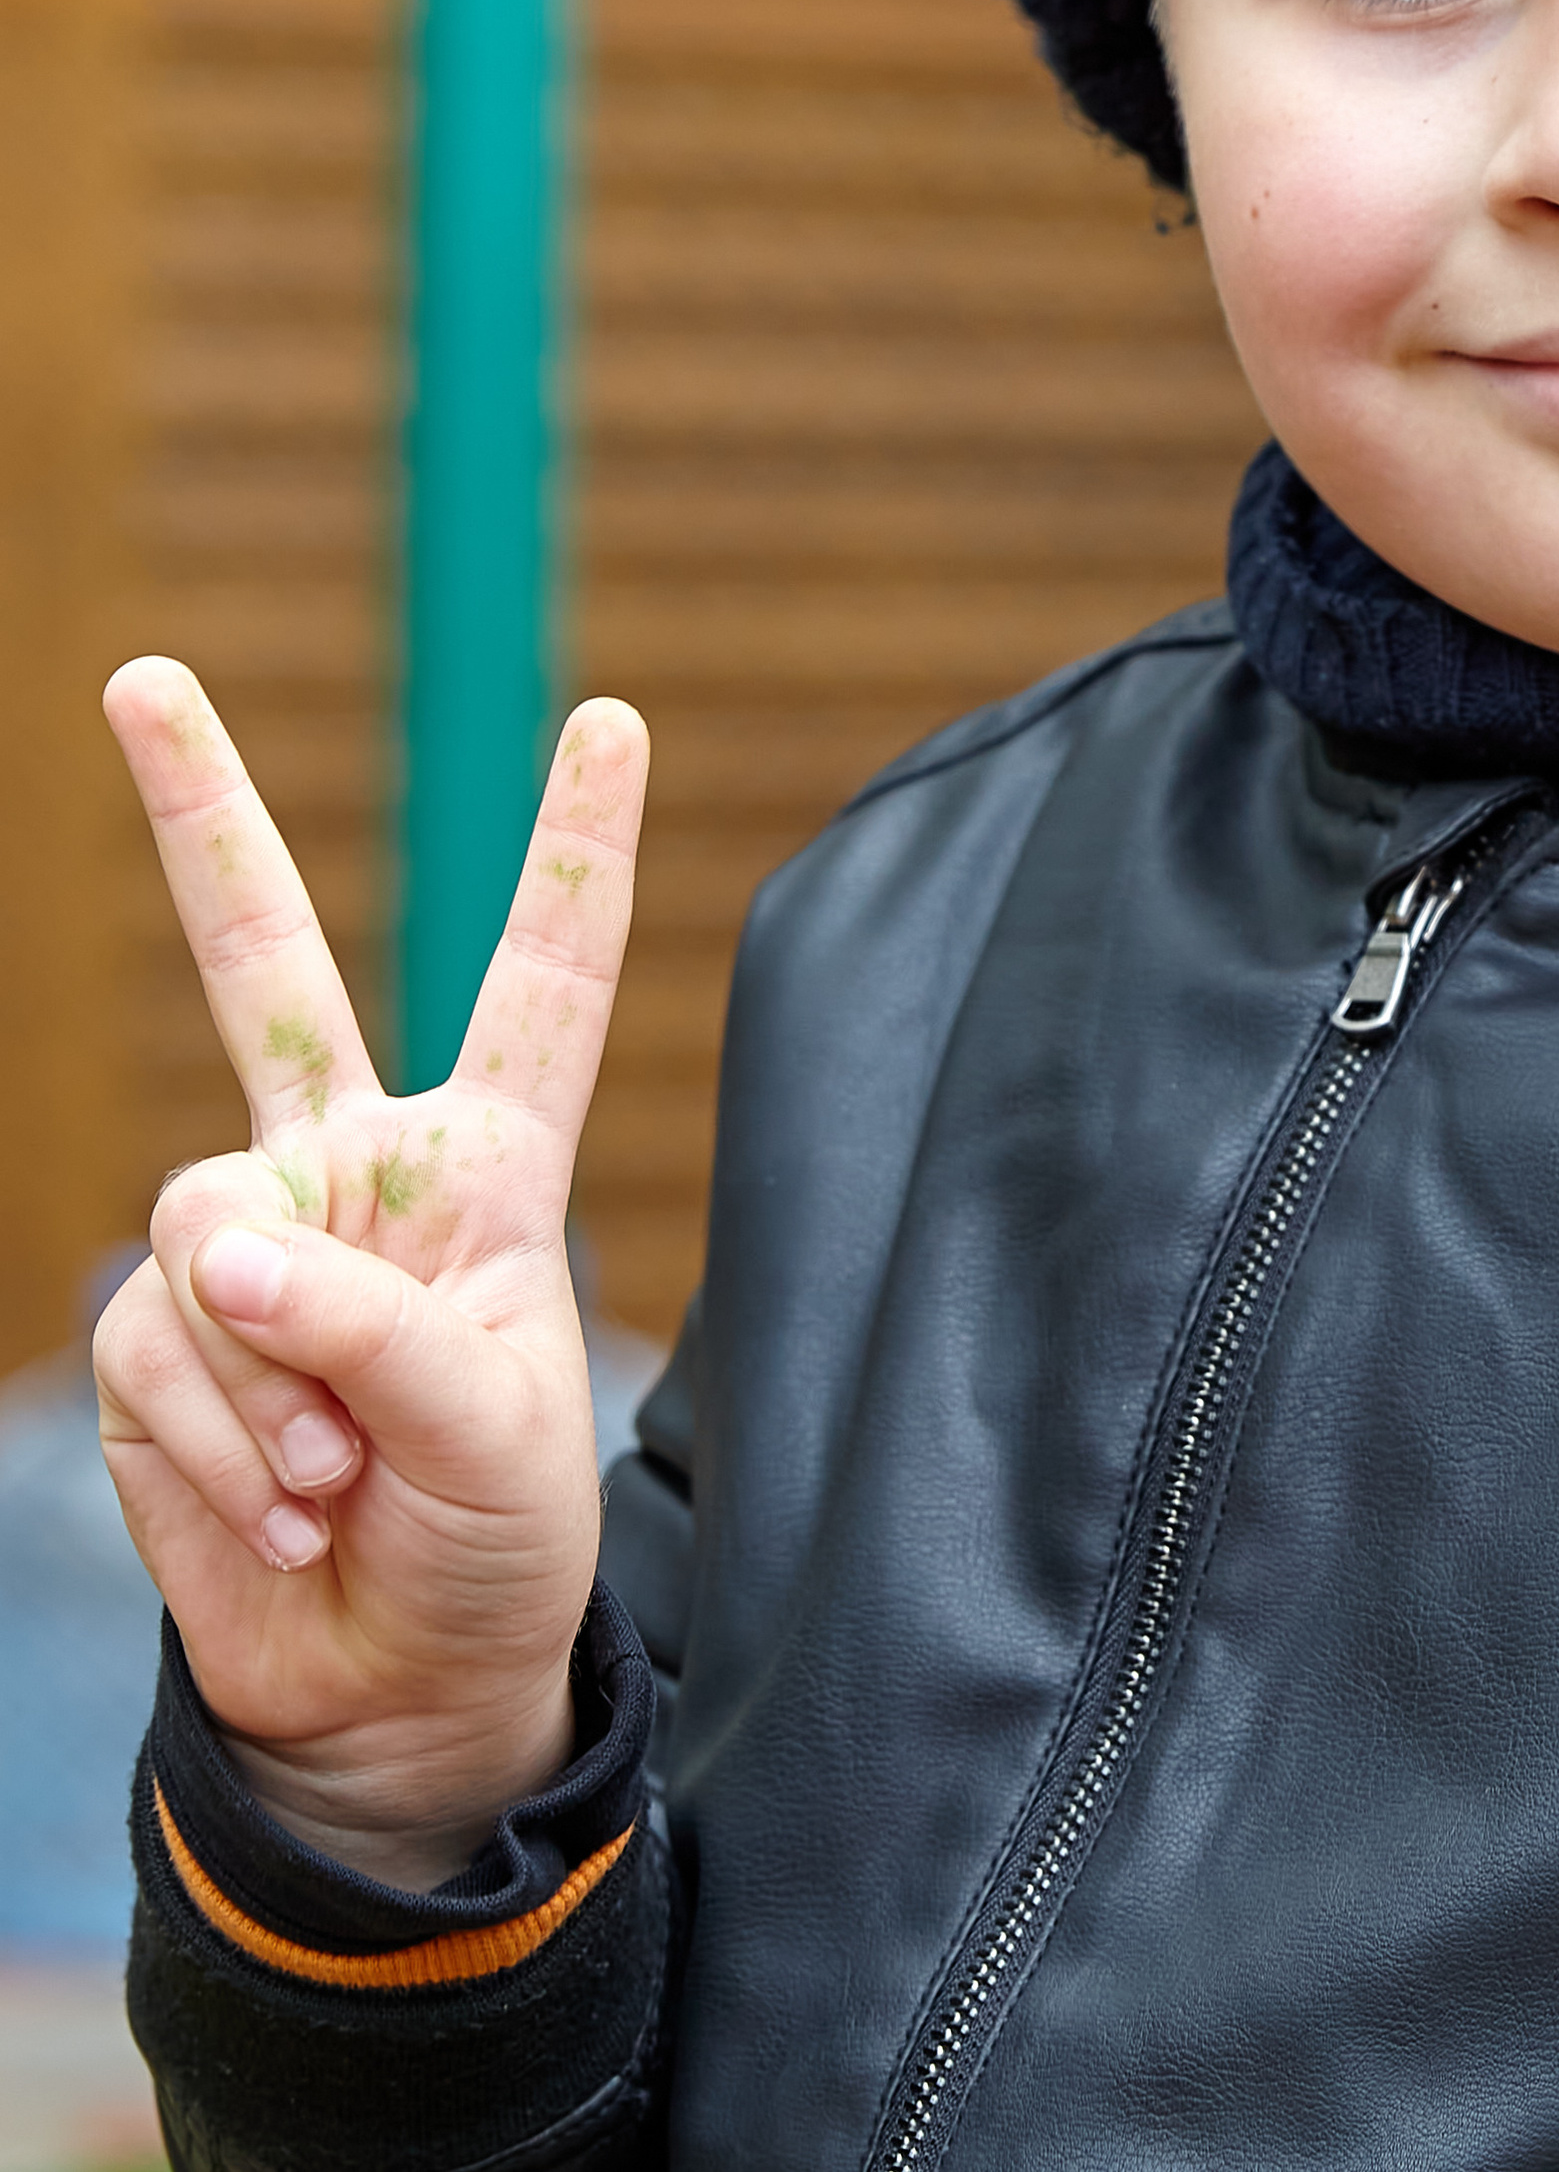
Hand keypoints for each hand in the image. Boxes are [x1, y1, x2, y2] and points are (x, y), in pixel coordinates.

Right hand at [92, 659, 649, 1889]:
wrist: (393, 1684)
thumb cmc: (491, 1539)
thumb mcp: (497, 1427)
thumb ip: (373, 1325)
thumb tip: (214, 1249)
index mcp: (488, 1161)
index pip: (540, 979)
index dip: (575, 852)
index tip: (612, 719)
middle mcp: (355, 1167)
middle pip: (261, 965)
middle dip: (197, 819)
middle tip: (140, 680)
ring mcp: (247, 1241)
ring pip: (205, 1223)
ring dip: (272, 1380)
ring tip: (340, 1474)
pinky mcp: (164, 1332)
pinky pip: (163, 1345)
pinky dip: (218, 1441)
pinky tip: (280, 1502)